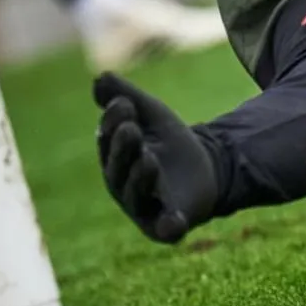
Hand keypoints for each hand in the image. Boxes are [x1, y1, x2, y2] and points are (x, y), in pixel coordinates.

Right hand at [93, 73, 218, 242]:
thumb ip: (127, 97)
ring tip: (148, 160)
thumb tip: (99, 76)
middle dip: (123, 148)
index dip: (113, 122)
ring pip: (136, 195)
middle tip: (131, 129)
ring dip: (141, 178)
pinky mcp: (167, 225)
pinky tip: (173, 222)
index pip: (108, 139)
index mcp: (114, 156)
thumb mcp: (152, 114)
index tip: (124, 104)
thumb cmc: (169, 141)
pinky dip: (168, 226)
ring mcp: (144, 207)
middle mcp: (122, 185)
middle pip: (118, 167)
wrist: (206, 167)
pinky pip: (165, 228)